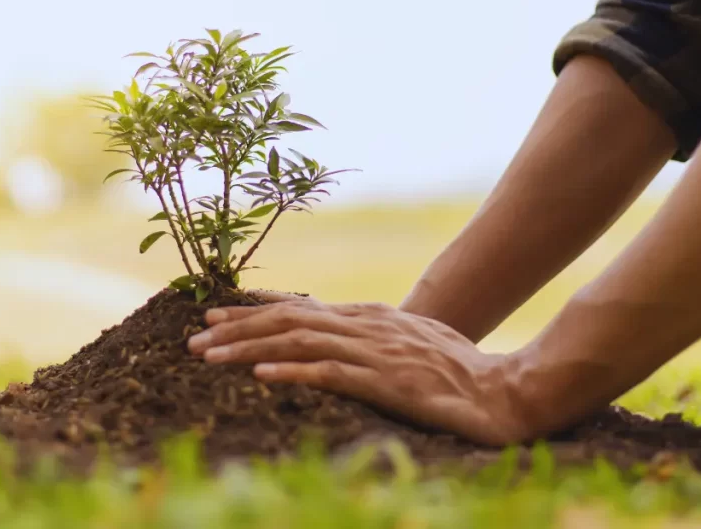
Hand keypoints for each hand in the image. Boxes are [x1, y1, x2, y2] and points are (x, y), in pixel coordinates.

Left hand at [187, 291, 533, 445]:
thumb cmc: (458, 371)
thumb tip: (334, 337)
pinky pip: (332, 373)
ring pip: (300, 341)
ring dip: (250, 348)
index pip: (301, 308)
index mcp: (369, 317)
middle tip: (194, 338)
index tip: (215, 316)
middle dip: (237, 328)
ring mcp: (376, 352)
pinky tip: (262, 376)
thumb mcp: (409, 343)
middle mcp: (367, 326)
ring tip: (208, 357)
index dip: (254, 311)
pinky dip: (293, 371)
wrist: (505, 391)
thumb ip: (371, 337)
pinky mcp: (388, 382)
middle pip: (289, 320)